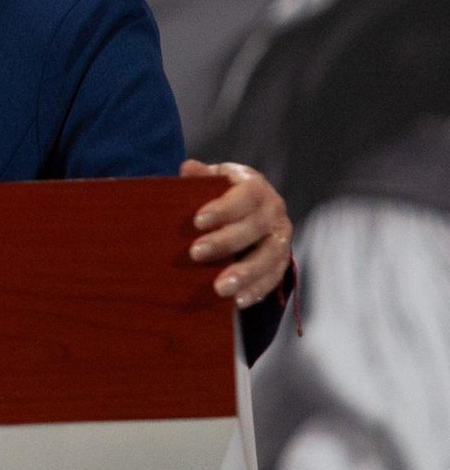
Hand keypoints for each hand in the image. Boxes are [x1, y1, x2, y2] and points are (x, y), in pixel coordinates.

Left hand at [180, 159, 292, 308]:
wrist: (252, 208)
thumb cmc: (225, 192)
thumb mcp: (215, 179)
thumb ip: (202, 176)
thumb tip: (189, 168)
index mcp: (256, 186)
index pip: (244, 196)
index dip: (223, 208)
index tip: (198, 221)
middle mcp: (274, 210)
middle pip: (254, 228)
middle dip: (225, 242)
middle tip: (196, 253)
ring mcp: (281, 237)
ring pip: (269, 257)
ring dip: (245, 274)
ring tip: (219, 287)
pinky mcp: (282, 259)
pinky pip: (274, 277)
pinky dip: (257, 290)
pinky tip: (238, 300)